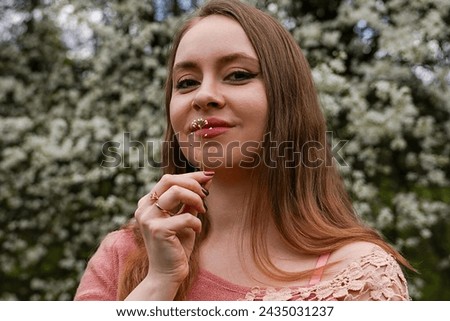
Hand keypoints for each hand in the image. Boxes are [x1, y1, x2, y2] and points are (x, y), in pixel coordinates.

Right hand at [134, 171, 213, 286]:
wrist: (167, 274)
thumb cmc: (177, 245)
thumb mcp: (185, 217)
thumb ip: (192, 199)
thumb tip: (207, 178)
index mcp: (148, 203)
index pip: (168, 179)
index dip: (190, 176)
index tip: (209, 176)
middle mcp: (144, 208)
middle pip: (169, 180)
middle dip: (193, 183)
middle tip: (207, 194)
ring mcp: (148, 218)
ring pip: (176, 192)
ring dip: (196, 198)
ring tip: (203, 211)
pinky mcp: (158, 230)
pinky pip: (185, 216)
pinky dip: (196, 222)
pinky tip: (197, 230)